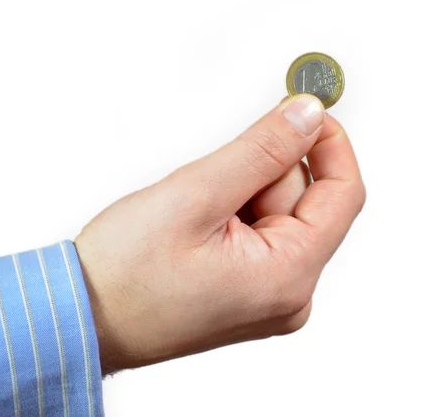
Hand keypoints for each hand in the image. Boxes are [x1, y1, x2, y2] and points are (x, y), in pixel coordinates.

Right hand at [75, 94, 365, 374]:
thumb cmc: (125, 274)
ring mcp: (267, 297)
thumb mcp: (196, 196)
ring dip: (238, 195)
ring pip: (277, 215)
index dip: (328, 143)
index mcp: (287, 278)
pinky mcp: (246, 292)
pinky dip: (231, 214)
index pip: (343, 195)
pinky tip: (193, 228)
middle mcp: (287, 296)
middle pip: (304, 203)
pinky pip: (257, 235)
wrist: (83, 318)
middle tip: (207, 186)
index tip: (303, 108)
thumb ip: (262, 151)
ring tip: (190, 216)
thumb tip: (307, 116)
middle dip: (260, 176)